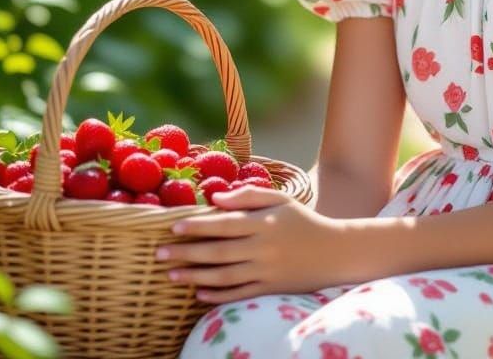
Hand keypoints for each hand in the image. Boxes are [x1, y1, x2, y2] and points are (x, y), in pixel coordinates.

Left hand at [155, 184, 351, 302]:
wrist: (333, 252)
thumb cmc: (302, 221)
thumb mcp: (281, 200)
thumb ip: (249, 196)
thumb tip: (215, 198)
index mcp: (265, 223)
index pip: (224, 224)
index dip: (197, 226)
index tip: (173, 227)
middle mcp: (263, 248)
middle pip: (217, 252)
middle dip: (186, 253)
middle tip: (159, 254)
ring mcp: (266, 271)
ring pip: (223, 276)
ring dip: (194, 276)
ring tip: (171, 274)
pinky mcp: (269, 289)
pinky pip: (237, 295)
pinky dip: (216, 295)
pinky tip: (198, 293)